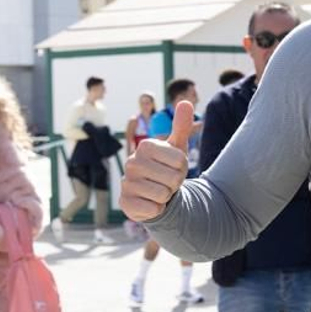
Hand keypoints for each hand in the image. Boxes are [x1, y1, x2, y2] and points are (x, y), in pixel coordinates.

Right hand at [119, 100, 194, 222]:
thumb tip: (185, 102)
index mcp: (145, 146)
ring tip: (159, 190)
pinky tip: (150, 202)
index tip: (173, 167)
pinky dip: (157, 209)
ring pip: (163, 195)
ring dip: (166, 196)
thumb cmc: (167, 167)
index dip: (182, 168)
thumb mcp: (177, 147)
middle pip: (173, 179)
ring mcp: (126, 183)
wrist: (155, 193)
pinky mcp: (125, 203)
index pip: (180, 161)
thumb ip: (182, 125)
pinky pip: (154, 209)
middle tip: (167, 181)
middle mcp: (132, 162)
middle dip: (175, 183)